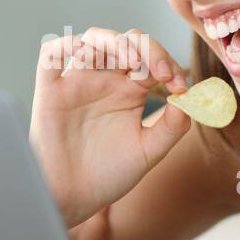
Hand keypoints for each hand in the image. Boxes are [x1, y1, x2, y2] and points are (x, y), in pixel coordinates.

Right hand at [30, 26, 191, 227]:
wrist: (74, 199)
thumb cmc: (108, 175)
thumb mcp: (148, 153)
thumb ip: (171, 128)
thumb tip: (188, 101)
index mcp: (131, 90)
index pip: (152, 59)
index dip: (169, 64)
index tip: (179, 86)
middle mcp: (106, 80)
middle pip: (127, 41)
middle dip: (148, 49)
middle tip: (162, 72)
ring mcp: (78, 82)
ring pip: (93, 40)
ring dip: (114, 41)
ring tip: (132, 61)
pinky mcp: (50, 90)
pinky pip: (51, 55)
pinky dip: (64, 45)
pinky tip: (84, 53)